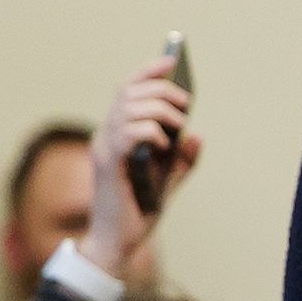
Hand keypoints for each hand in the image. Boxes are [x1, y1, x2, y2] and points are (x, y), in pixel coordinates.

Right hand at [83, 55, 199, 274]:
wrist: (120, 239)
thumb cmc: (141, 208)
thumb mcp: (170, 179)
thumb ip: (184, 157)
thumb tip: (197, 136)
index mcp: (118, 132)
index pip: (128, 90)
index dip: (147, 72)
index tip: (170, 61)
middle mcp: (106, 134)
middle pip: (129, 92)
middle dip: (161, 89)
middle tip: (186, 101)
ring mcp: (104, 147)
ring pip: (129, 108)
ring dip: (161, 109)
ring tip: (179, 123)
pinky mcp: (108, 163)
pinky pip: (128, 133)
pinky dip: (151, 131)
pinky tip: (164, 143)